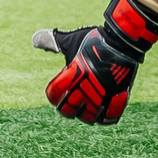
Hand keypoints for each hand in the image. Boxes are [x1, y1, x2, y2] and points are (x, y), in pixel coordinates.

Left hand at [39, 0, 157, 123]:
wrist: (123, 41)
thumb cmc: (95, 40)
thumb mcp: (71, 41)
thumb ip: (52, 43)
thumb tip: (34, 39)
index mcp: (71, 76)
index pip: (53, 96)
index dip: (54, 94)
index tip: (60, 89)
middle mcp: (84, 89)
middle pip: (68, 110)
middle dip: (68, 106)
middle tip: (74, 98)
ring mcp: (102, 95)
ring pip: (88, 118)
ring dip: (86, 114)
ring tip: (89, 105)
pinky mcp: (118, 98)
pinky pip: (109, 118)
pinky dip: (105, 117)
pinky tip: (104, 110)